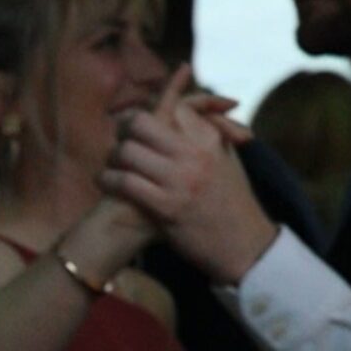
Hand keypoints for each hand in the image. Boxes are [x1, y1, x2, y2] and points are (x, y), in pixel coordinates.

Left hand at [99, 63, 278, 284]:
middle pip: (143, 122)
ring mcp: (181, 179)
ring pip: (128, 151)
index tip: (140, 120)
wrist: (244, 244)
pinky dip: (108, 180)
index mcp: (210, 139)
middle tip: (119, 139)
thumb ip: (210, 131)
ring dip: (112, 158)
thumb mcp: (227, 158)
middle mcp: (195, 153)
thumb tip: (186, 109)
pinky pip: (126, 183)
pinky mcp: (167, 205)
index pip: (175, 106)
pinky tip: (105, 182)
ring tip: (111, 165)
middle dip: (125, 129)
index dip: (153, 107)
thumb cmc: (232, 201)